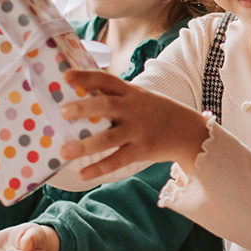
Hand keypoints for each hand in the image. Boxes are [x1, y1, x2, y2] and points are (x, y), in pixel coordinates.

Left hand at [59, 69, 209, 179]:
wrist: (188, 130)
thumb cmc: (156, 112)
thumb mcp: (139, 97)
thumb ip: (114, 96)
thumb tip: (79, 96)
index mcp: (130, 92)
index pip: (106, 80)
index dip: (85, 77)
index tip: (65, 76)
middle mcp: (133, 109)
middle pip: (106, 106)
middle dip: (83, 108)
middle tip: (62, 111)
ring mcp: (137, 131)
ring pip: (108, 138)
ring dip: (84, 146)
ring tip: (64, 152)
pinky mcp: (141, 150)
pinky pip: (117, 160)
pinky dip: (99, 168)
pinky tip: (83, 174)